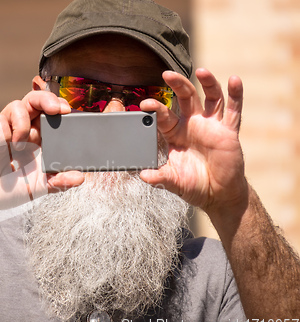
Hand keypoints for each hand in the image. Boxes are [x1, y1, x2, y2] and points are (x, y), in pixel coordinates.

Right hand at [0, 90, 83, 217]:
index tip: (68, 111)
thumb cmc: (9, 190)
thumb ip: (59, 181)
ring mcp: (3, 128)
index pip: (49, 113)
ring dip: (23, 124)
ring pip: (16, 106)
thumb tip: (80, 177)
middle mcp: (20, 128)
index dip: (59, 107)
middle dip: (47, 99)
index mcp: (36, 137)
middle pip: (34, 100)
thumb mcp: (39, 187)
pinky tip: (2, 146)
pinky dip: (3, 132)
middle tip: (56, 109)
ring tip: (20, 145)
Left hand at [140, 68, 248, 216]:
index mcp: (175, 133)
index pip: (164, 115)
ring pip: (210, 98)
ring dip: (207, 82)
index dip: (156, 108)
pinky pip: (233, 110)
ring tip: (201, 71)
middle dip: (177, 84)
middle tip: (167, 74)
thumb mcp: (173, 181)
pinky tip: (234, 80)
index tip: (146, 104)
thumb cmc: (193, 184)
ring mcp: (211, 125)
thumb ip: (159, 177)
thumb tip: (142, 175)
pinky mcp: (229, 131)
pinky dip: (236, 94)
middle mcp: (192, 124)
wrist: (217, 195)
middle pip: (185, 98)